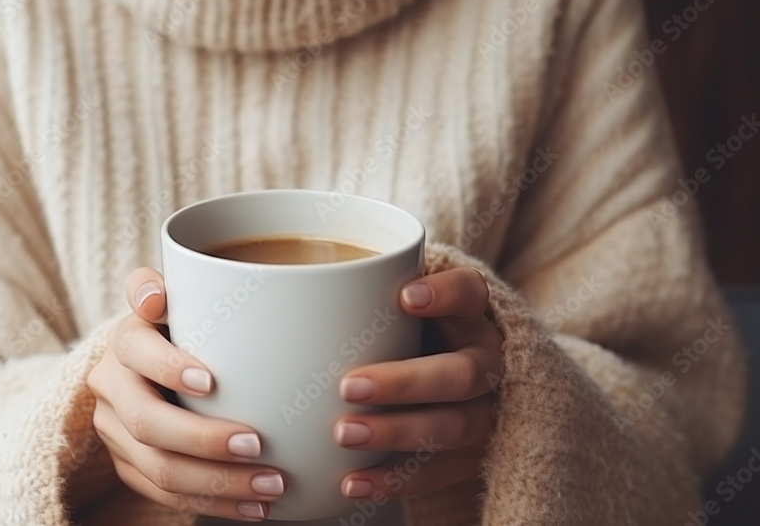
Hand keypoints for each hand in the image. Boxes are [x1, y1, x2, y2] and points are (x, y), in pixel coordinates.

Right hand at [86, 268, 285, 520]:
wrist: (149, 362)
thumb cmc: (184, 324)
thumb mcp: (181, 297)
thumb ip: (167, 288)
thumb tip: (155, 295)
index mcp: (125, 339)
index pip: (137, 352)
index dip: (169, 367)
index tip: (212, 382)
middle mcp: (111, 385)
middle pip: (147, 422)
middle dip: (203, 440)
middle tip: (257, 445)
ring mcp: (115, 431)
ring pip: (158, 468)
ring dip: (217, 483)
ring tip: (270, 486)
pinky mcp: (128, 465)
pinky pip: (165, 495)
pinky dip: (213, 504)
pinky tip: (253, 507)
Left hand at [335, 267, 502, 500]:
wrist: (440, 380)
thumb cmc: (404, 330)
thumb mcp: (392, 303)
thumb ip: (358, 293)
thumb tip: (274, 281)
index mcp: (471, 314)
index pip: (471, 292)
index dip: (446, 294)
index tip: (404, 297)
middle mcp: (487, 362)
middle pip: (463, 373)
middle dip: (406, 382)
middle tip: (348, 386)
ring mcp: (486, 412)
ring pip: (455, 427)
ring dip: (396, 433)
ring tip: (342, 435)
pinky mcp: (472, 456)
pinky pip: (439, 473)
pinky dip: (394, 480)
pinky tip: (351, 481)